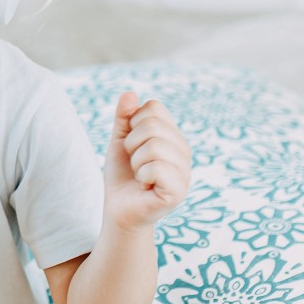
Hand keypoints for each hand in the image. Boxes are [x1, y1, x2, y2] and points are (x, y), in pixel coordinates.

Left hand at [103, 91, 191, 232]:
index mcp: (173, 135)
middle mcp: (184, 150)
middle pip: (152, 125)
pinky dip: (141, 175)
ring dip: (136, 162)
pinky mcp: (179, 190)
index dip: (133, 124)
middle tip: (135, 164)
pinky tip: (146, 186)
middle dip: (131, 145)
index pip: (153, 108)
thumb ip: (124, 117)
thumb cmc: (122, 176)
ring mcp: (185, 170)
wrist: (119, 210)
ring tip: (140, 176)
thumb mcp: (120, 141)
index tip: (132, 145)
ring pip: (154, 145)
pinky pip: (156, 167)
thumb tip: (130, 94)